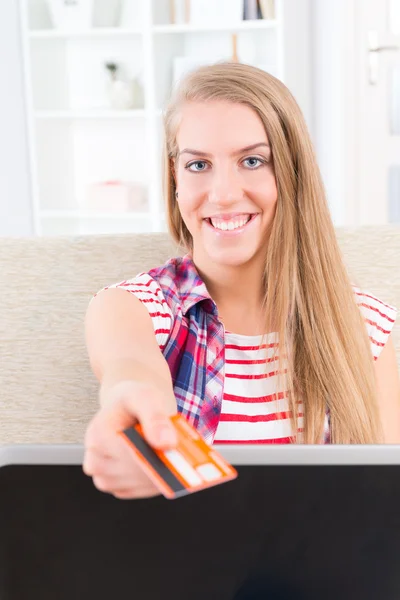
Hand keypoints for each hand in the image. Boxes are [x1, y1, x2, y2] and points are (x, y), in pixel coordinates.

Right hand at [83, 380, 176, 498]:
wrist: (128, 408)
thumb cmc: (134, 400)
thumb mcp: (145, 397)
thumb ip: (155, 417)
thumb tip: (167, 443)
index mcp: (98, 434)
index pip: (129, 453)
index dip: (155, 453)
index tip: (176, 449)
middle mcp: (96, 458)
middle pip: (135, 471)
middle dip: (162, 463)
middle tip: (182, 453)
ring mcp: (104, 477)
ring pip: (140, 484)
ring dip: (161, 473)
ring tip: (174, 456)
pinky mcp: (117, 487)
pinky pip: (142, 490)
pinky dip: (159, 480)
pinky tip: (167, 465)